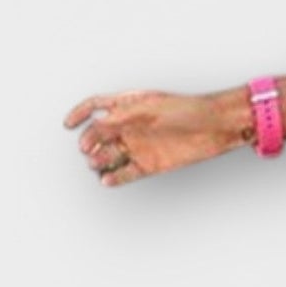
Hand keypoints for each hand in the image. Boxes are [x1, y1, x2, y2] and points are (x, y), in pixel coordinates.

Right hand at [63, 87, 247, 186]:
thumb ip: (120, 117)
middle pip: (98, 136)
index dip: (79, 114)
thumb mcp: (149, 108)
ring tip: (98, 163)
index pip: (95, 107)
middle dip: (90, 143)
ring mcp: (140, 146)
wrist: (217, 127)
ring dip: (99, 161)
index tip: (68, 125)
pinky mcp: (151, 165)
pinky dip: (115, 177)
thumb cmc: (187, 110)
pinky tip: (107, 180)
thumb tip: (94, 127)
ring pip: (109, 156)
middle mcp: (131, 127)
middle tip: (90, 150)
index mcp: (128, 106)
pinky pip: (126, 173)